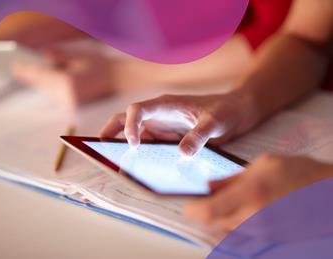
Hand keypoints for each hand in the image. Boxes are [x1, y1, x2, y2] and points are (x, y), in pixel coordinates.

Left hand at [12, 47, 114, 108]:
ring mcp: (71, 103)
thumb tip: (44, 55)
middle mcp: (67, 96)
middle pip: (43, 86)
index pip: (42, 76)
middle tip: (18, 71)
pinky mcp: (74, 106)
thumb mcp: (80, 57)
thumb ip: (60, 57)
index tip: (16, 68)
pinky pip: (56, 97)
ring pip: (49, 93)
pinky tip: (45, 84)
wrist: (117, 80)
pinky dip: (49, 89)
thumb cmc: (100, 66)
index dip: (28, 72)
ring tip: (28, 76)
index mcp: (68, 82)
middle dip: (31, 78)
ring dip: (40, 84)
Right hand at [100, 93, 255, 155]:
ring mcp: (161, 126)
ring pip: (135, 134)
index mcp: (166, 104)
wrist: (236, 111)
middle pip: (126, 119)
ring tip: (115, 163)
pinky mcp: (166, 138)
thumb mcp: (216, 122)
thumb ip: (200, 135)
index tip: (134, 145)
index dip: (129, 126)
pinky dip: (140, 156)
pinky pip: (149, 146)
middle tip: (98, 148)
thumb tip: (182, 154)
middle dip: (110, 131)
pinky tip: (140, 168)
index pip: (137, 110)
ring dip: (123, 146)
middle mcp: (158, 114)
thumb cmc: (225, 110)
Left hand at [184, 154, 332, 229]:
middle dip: (204, 214)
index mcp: (251, 194)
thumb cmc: (300, 173)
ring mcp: (263, 233)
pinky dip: (233, 225)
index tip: (187, 203)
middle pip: (213, 225)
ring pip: (225, 232)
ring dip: (218, 220)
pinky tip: (241, 211)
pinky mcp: (270, 240)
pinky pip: (241, 236)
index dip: (192, 210)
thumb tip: (208, 186)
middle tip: (204, 200)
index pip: (207, 212)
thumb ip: (232, 178)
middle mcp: (255, 218)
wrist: (330, 194)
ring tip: (225, 203)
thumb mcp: (263, 164)